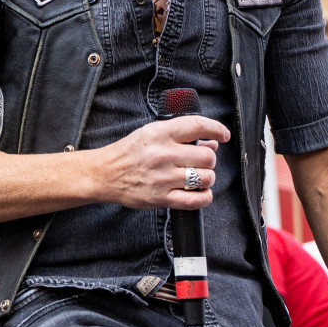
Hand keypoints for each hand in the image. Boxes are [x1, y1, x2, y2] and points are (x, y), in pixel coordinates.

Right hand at [93, 116, 229, 210]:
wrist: (104, 174)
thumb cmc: (129, 152)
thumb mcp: (151, 133)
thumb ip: (181, 136)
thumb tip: (211, 144)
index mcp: (160, 133)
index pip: (198, 126)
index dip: (217, 129)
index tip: (223, 135)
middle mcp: (162, 154)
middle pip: (207, 157)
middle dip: (209, 160)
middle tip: (201, 162)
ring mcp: (162, 178)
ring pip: (205, 178)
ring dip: (207, 178)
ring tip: (197, 178)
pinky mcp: (161, 198)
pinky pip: (195, 201)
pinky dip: (205, 197)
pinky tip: (200, 192)